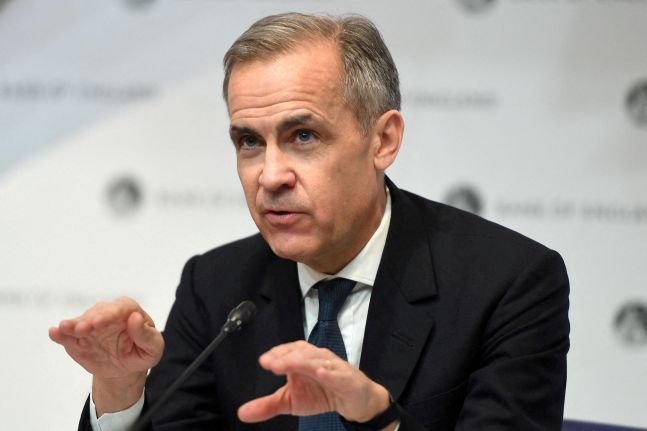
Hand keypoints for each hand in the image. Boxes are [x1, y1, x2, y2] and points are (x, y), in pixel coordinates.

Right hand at [49, 296, 163, 413]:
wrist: (123, 369)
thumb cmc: (141, 353)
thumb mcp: (153, 349)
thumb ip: (146, 335)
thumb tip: (135, 318)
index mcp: (128, 311)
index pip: (120, 308)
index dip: (110, 314)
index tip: (101, 322)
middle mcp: (106, 313)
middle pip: (97, 312)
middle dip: (89, 320)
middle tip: (83, 329)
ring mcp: (89, 325)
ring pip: (80, 321)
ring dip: (73, 325)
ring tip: (66, 328)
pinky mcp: (76, 339)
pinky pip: (66, 335)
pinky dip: (59, 334)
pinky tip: (54, 332)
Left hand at [238, 341, 394, 427]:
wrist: (355, 401)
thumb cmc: (322, 393)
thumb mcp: (292, 401)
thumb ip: (268, 405)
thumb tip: (242, 413)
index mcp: (303, 359)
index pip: (289, 351)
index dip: (277, 354)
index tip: (264, 362)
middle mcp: (318, 358)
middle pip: (301, 353)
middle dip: (286, 357)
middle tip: (271, 364)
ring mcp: (334, 367)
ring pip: (318, 360)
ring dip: (304, 361)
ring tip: (290, 365)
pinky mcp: (348, 378)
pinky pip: (338, 373)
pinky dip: (329, 372)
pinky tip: (320, 373)